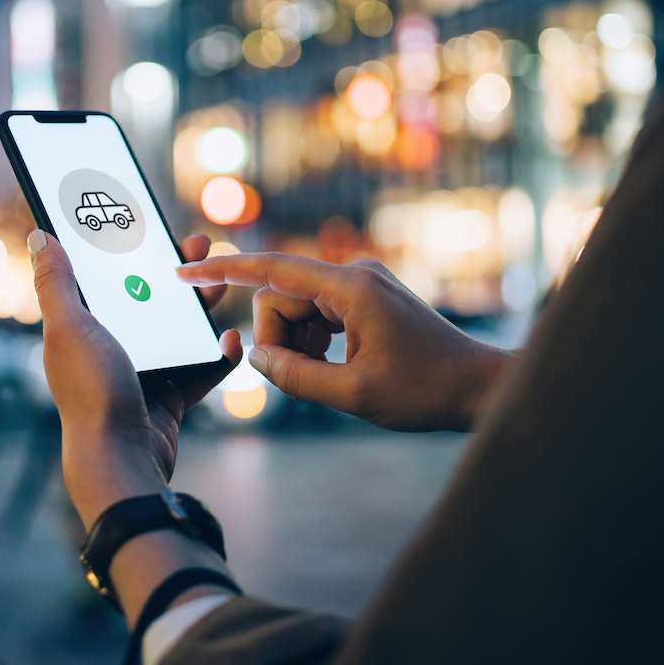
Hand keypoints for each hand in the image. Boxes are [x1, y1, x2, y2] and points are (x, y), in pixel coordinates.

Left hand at [30, 230, 241, 527]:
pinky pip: (200, 368)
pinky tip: (231, 339)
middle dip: (173, 272)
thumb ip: (56, 283)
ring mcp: (142, 373)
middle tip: (198, 245)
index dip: (125, 249)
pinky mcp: (169, 398)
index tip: (149, 223)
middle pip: (146, 298)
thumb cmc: (91, 392)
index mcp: (81, 329)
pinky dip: (218, 355)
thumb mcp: (70, 328)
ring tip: (220, 285)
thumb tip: (39, 235)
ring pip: (177, 329)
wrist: (122, 459)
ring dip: (200, 306)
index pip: (104, 277)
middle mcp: (109, 348)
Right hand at [178, 252, 512, 431]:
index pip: (271, 269)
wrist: (478, 386)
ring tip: (330, 377)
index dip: (224, 270)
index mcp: (350, 288)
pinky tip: (337, 367)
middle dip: (277, 337)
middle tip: (303, 378)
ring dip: (297, 344)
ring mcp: (361, 285)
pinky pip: (318, 314)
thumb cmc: (425, 392)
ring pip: (297, 308)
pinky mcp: (366, 299)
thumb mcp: (353, 395)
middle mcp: (354, 275)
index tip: (186, 271)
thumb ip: (296, 377)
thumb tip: (256, 358)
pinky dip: (314, 342)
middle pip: (281, 296)